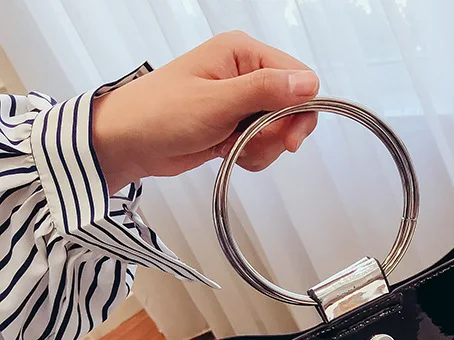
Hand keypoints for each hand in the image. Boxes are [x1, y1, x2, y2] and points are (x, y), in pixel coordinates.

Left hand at [92, 31, 318, 193]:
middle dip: (275, 135)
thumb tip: (309, 83)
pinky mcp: (236, 125)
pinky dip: (251, 156)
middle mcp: (246, 73)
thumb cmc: (159, 114)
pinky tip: (226, 152)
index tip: (287, 141)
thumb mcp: (216, 102)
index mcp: (243, 53)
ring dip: (261, 149)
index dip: (299, 112)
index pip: (299, 79)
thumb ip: (265, 91)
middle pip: (292, 109)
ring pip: (279, 132)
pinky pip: (263, 145)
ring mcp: (242, 101)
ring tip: (229, 146)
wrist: (128, 143)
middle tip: (249, 144)